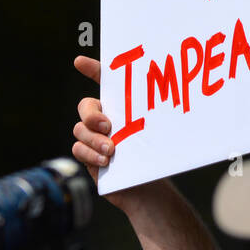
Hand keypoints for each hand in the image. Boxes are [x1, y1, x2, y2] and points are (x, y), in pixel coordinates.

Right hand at [71, 55, 160, 210]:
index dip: (92, 69)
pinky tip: (106, 161)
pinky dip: (90, 154)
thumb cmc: (153, 157)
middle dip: (91, 114)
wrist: (147, 187)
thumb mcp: (156, 134)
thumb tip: (171, 100)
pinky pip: (78, 148)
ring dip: (94, 139)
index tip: (80, 62)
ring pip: (79, 129)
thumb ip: (153, 120)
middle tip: (108, 125)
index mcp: (120, 106)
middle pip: (85, 106)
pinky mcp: (88, 156)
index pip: (103, 82)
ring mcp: (93, 138)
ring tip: (112, 150)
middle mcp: (104, 119)